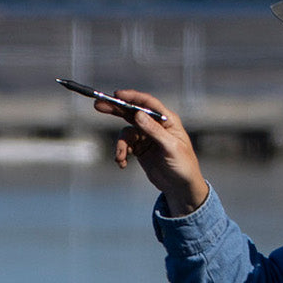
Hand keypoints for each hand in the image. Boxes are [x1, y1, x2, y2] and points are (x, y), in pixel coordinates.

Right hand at [95, 89, 208, 215]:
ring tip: (120, 158)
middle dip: (116, 110)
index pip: (148, 104)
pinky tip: (122, 164)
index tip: (117, 95)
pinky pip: (125, 147)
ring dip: (120, 145)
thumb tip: (137, 114)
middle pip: (132, 112)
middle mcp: (155, 126)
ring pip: (126, 133)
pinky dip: (121, 154)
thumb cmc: (183, 165)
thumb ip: (154, 131)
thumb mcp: (171, 148)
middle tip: (98, 105)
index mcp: (167, 120)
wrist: (181, 188)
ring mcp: (146, 137)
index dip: (132, 97)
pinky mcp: (140, 149)